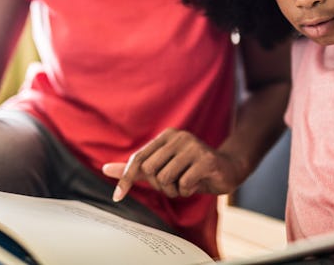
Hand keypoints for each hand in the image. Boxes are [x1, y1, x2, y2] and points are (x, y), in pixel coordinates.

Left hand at [102, 128, 241, 201]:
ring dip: (174, 190)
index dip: (125, 178)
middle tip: (173, 185)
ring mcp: (193, 146)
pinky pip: (183, 184)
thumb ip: (135, 168)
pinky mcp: (206, 160)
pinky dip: (186, 191)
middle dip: (159, 185)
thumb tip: (105, 169)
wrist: (228, 169)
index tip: (117, 197)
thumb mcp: (161, 167)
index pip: (138, 158)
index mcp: (165, 136)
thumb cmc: (191, 169)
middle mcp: (178, 137)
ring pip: (166, 178)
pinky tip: (196, 184)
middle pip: (150, 170)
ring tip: (185, 184)